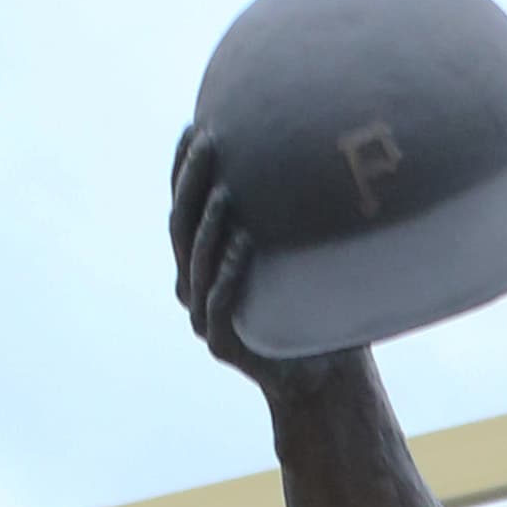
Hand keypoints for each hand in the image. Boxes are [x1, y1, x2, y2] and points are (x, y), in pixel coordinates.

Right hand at [168, 127, 339, 391]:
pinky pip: (220, 301)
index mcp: (199, 262)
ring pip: (197, 262)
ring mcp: (202, 317)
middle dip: (191, 182)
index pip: (184, 206)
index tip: (194, 127)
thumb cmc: (313, 310)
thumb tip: (311, 150)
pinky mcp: (220, 344)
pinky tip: (244, 243)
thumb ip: (285, 215)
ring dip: (209, 223)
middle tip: (206, 144)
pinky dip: (230, 271)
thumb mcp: (298, 256)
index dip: (183, 168)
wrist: (324, 379)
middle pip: (182, 226)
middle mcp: (192, 286)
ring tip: (224, 191)